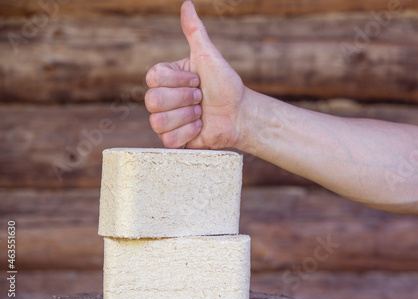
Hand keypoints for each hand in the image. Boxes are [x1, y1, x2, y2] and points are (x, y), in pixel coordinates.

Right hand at [145, 0, 245, 148]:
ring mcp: (166, 122)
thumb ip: (194, 32)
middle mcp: (161, 100)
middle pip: (152, 100)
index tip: (198, 80)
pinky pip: (168, 140)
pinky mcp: (173, 142)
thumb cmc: (225, 85)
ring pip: (158, 121)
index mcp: (166, 79)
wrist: (240, 114)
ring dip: (187, 116)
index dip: (178, 81)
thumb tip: (187, 3)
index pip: (153, 78)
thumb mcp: (209, 56)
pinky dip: (188, 133)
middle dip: (185, 98)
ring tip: (201, 113)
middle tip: (201, 98)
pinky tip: (200, 128)